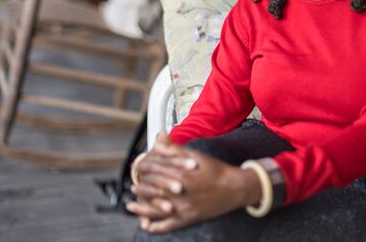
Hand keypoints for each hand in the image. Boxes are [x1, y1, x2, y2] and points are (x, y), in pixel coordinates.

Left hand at [127, 140, 261, 233]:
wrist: (234, 188)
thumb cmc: (215, 170)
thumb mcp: (195, 154)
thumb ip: (174, 149)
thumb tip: (159, 139)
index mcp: (180, 173)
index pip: (153, 170)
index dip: (142, 168)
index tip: (137, 167)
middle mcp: (179, 192)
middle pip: (151, 189)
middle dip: (139, 187)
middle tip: (133, 185)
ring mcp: (182, 207)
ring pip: (154, 209)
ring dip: (140, 208)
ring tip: (131, 205)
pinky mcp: (188, 219)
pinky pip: (167, 226)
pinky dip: (155, 227)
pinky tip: (146, 224)